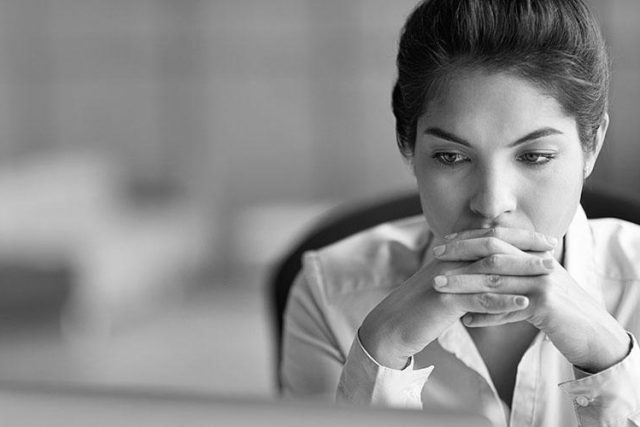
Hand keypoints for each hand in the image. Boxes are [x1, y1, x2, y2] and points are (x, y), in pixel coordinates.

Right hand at [358, 228, 554, 368]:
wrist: (391, 325)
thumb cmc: (419, 307)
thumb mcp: (444, 284)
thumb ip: (465, 273)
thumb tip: (489, 268)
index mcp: (450, 255)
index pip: (489, 238)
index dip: (518, 236)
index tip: (544, 239)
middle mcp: (449, 261)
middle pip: (493, 247)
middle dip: (526, 247)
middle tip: (554, 248)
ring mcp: (447, 279)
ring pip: (490, 270)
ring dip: (522, 270)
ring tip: (549, 273)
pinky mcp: (444, 301)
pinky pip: (478, 299)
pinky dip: (503, 301)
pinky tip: (525, 304)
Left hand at [434, 227, 629, 372]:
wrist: (594, 334)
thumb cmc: (559, 312)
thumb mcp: (533, 290)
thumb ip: (509, 281)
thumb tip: (476, 288)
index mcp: (535, 254)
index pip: (497, 238)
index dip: (468, 238)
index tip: (443, 243)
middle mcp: (539, 262)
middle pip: (493, 251)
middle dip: (460, 252)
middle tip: (434, 255)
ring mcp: (543, 282)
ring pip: (494, 279)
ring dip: (463, 283)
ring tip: (438, 286)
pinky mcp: (546, 305)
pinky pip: (508, 308)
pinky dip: (485, 315)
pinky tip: (465, 321)